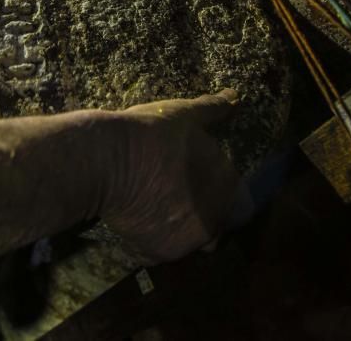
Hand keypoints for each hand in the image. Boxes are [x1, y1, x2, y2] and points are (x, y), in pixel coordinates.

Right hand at [100, 89, 241, 263]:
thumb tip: (235, 96)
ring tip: (157, 208)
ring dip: (180, 230)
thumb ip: (213, 110)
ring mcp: (185, 242)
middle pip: (217, 228)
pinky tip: (137, 219)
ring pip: (189, 243)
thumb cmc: (151, 134)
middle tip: (178, 196)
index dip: (226, 197)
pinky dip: (150, 240)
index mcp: (227, 188)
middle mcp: (213, 221)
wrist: (107, 161)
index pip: (242, 206)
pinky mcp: (155, 254)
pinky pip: (158, 252)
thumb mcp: (184, 115)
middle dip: (204, 216)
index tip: (207, 186)